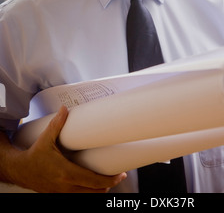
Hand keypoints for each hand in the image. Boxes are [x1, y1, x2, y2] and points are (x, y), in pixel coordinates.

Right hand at [11, 106, 126, 192]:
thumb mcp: (45, 139)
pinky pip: (79, 195)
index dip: (110, 180)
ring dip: (99, 189)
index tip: (120, 175)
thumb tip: (64, 109)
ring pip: (87, 195)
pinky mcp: (60, 194)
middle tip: (118, 175)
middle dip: (109, 185)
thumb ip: (56, 124)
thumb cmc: (34, 155)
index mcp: (66, 172)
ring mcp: (63, 192)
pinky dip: (89, 191)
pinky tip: (93, 184)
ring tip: (108, 179)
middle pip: (95, 191)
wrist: (20, 170)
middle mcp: (66, 185)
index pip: (94, 181)